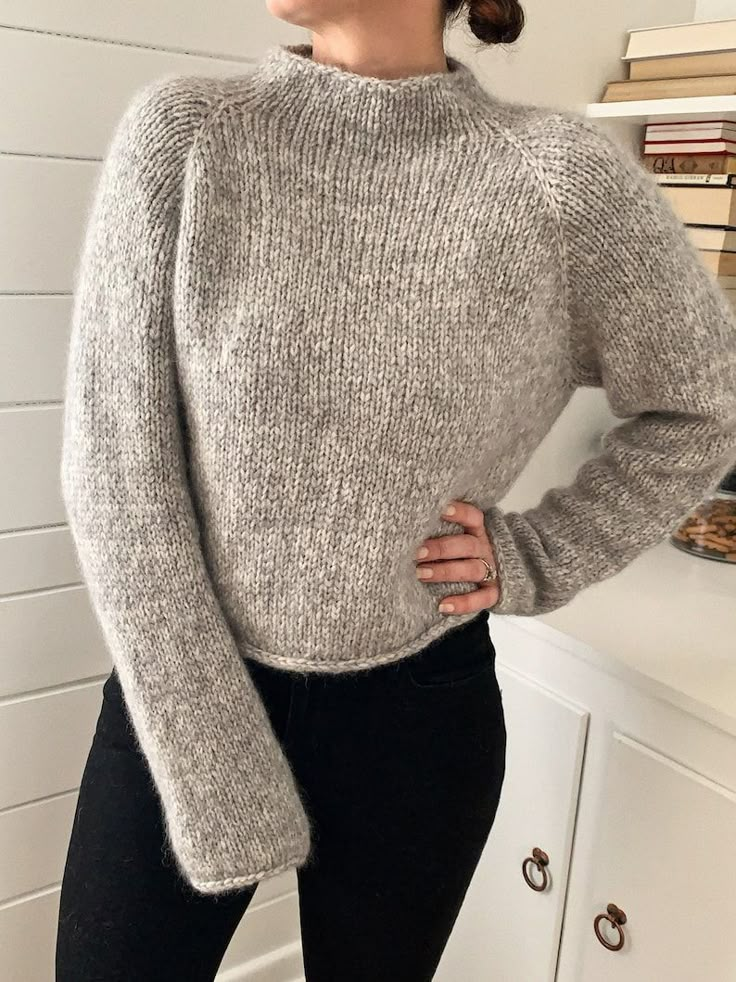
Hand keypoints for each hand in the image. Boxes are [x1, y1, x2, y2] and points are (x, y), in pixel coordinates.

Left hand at [415, 499, 499, 614]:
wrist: (487, 574)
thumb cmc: (455, 551)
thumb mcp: (451, 536)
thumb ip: (434, 531)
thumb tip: (403, 528)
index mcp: (475, 530)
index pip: (472, 517)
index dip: (460, 513)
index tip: (441, 509)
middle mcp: (483, 548)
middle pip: (467, 545)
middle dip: (441, 548)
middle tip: (417, 553)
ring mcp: (490, 570)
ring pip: (472, 569)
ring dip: (445, 572)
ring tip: (420, 574)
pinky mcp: (492, 592)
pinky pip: (481, 599)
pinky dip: (463, 603)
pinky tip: (443, 606)